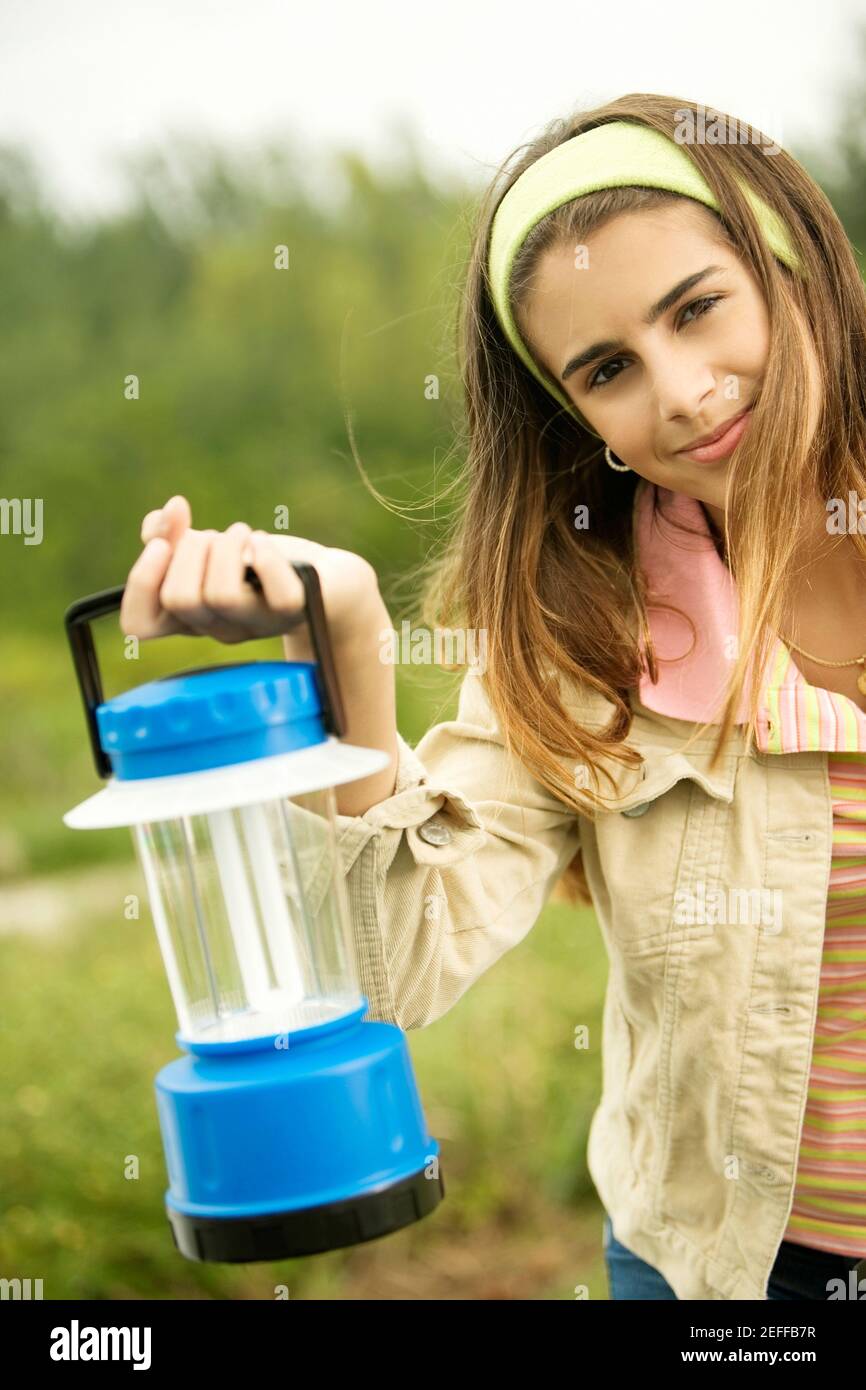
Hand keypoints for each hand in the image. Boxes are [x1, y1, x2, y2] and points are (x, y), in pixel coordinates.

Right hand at [120, 494, 381, 646]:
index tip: (159, 545)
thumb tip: (162, 519)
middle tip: (212, 536)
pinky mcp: (293, 611)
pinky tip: (262, 542)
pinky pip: (274, 591)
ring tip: (242, 533)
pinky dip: (263, 554)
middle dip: (189, 550)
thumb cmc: (258, 563)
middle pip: (180, 600)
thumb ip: (171, 536)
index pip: (139, 625)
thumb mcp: (207, 547)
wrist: (326, 578)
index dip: (140, 584)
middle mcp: (218, 628)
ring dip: (225, 547)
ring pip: (220, 596)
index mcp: (188, 616)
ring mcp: (256, 625)